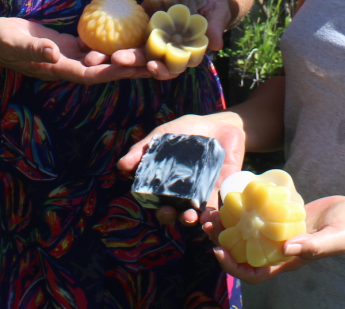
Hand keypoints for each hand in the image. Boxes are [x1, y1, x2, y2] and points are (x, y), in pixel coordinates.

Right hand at [0, 17, 149, 84]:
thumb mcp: (13, 42)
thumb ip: (33, 49)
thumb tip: (53, 52)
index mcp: (57, 68)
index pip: (91, 74)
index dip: (114, 73)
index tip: (136, 70)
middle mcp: (67, 65)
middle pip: (104, 69)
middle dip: (128, 68)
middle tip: (156, 63)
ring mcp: (69, 55)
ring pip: (102, 59)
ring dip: (124, 56)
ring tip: (150, 51)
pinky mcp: (68, 44)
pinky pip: (94, 45)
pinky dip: (111, 43)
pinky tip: (128, 35)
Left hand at [82, 0, 230, 78]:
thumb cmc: (217, 1)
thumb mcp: (218, 11)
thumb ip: (215, 26)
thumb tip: (216, 45)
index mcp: (185, 54)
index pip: (172, 66)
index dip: (162, 68)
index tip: (151, 65)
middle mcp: (167, 50)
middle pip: (146, 60)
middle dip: (129, 62)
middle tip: (113, 59)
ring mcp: (153, 39)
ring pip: (131, 50)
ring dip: (112, 56)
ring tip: (92, 56)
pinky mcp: (143, 27)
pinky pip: (125, 34)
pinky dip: (109, 38)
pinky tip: (91, 39)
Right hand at [116, 113, 246, 225]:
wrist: (221, 124)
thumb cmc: (189, 130)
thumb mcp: (164, 135)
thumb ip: (144, 149)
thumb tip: (121, 166)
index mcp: (170, 185)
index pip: (162, 205)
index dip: (161, 211)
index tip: (161, 208)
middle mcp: (187, 194)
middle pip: (178, 215)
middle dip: (175, 218)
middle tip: (174, 213)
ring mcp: (205, 193)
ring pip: (198, 216)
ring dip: (194, 220)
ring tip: (192, 217)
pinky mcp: (223, 190)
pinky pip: (219, 208)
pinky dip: (215, 216)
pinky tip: (212, 217)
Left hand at [204, 195, 344, 282]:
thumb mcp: (335, 239)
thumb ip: (314, 246)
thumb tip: (287, 250)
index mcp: (288, 261)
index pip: (255, 273)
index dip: (234, 267)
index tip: (218, 251)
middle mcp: (279, 250)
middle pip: (244, 253)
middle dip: (222, 242)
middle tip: (206, 223)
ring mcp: (278, 233)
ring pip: (246, 234)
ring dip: (228, 226)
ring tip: (213, 210)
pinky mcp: (281, 217)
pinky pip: (257, 217)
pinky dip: (244, 210)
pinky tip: (234, 196)